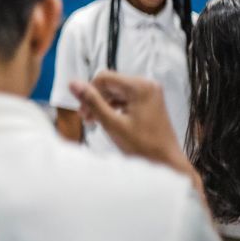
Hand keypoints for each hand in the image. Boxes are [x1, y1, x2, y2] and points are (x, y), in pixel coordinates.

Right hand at [69, 71, 196, 183]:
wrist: (165, 162)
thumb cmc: (143, 146)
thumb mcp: (112, 123)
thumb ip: (92, 102)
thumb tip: (73, 84)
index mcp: (140, 87)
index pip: (104, 78)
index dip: (89, 91)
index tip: (83, 110)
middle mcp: (147, 85)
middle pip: (110, 84)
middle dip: (96, 99)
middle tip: (87, 118)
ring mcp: (149, 93)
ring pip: (116, 92)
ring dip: (103, 104)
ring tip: (94, 121)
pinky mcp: (149, 102)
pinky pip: (125, 99)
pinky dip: (114, 108)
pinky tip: (107, 120)